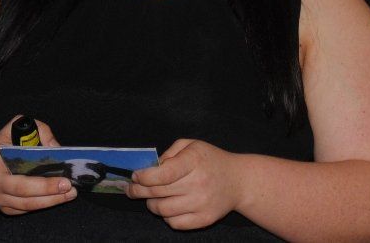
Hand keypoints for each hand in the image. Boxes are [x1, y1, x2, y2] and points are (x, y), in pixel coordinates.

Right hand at [0, 116, 76, 214]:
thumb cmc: (5, 142)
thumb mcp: (17, 126)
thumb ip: (39, 130)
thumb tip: (56, 147)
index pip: (21, 181)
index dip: (43, 184)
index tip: (64, 180)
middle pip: (25, 199)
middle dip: (51, 195)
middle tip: (70, 189)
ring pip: (27, 207)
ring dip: (51, 202)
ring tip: (70, 194)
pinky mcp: (5, 207)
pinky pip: (25, 210)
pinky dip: (43, 204)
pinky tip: (58, 197)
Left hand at [127, 139, 243, 229]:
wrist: (237, 181)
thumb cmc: (210, 160)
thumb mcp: (192, 145)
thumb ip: (170, 153)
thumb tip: (150, 169)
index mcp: (194, 161)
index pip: (163, 173)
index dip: (144, 176)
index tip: (135, 176)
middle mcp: (199, 183)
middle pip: (157, 192)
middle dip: (138, 190)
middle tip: (132, 189)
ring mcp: (202, 203)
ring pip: (162, 210)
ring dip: (151, 204)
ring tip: (152, 197)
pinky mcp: (204, 219)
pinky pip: (174, 223)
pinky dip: (166, 216)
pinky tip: (169, 206)